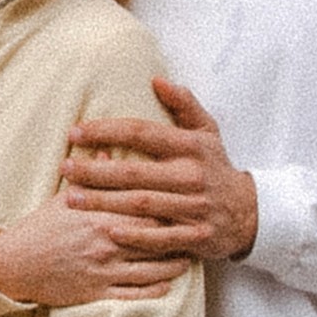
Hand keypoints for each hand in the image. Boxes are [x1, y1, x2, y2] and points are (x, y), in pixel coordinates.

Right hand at [0, 192, 187, 307]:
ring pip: (151, 268)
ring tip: (187, 258)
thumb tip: (108, 154)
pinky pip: (135, 292)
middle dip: (179, 235)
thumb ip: (92, 179)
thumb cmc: (39, 229)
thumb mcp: (63, 199)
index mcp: (101, 215)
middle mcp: (107, 242)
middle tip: (198, 230)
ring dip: (173, 264)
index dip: (170, 205)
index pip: (146, 207)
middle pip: (155, 237)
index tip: (187, 201)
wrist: (14, 264)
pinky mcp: (98, 291)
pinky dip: (155, 289)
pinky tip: (168, 284)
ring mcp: (104, 269)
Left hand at [61, 76, 259, 261]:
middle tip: (65, 167)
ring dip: (105, 202)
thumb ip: (184, 105)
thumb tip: (157, 80)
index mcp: (190, 147)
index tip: (75, 132)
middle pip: (135, 172)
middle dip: (96, 170)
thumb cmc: (216, 168)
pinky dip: (136, 235)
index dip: (107, 130)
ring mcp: (194, 207)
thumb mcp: (208, 132)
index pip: (142, 133)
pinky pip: (162, 236)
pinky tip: (108, 230)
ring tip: (71, 198)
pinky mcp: (196, 235)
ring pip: (142, 204)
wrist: (250, 212)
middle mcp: (191, 176)